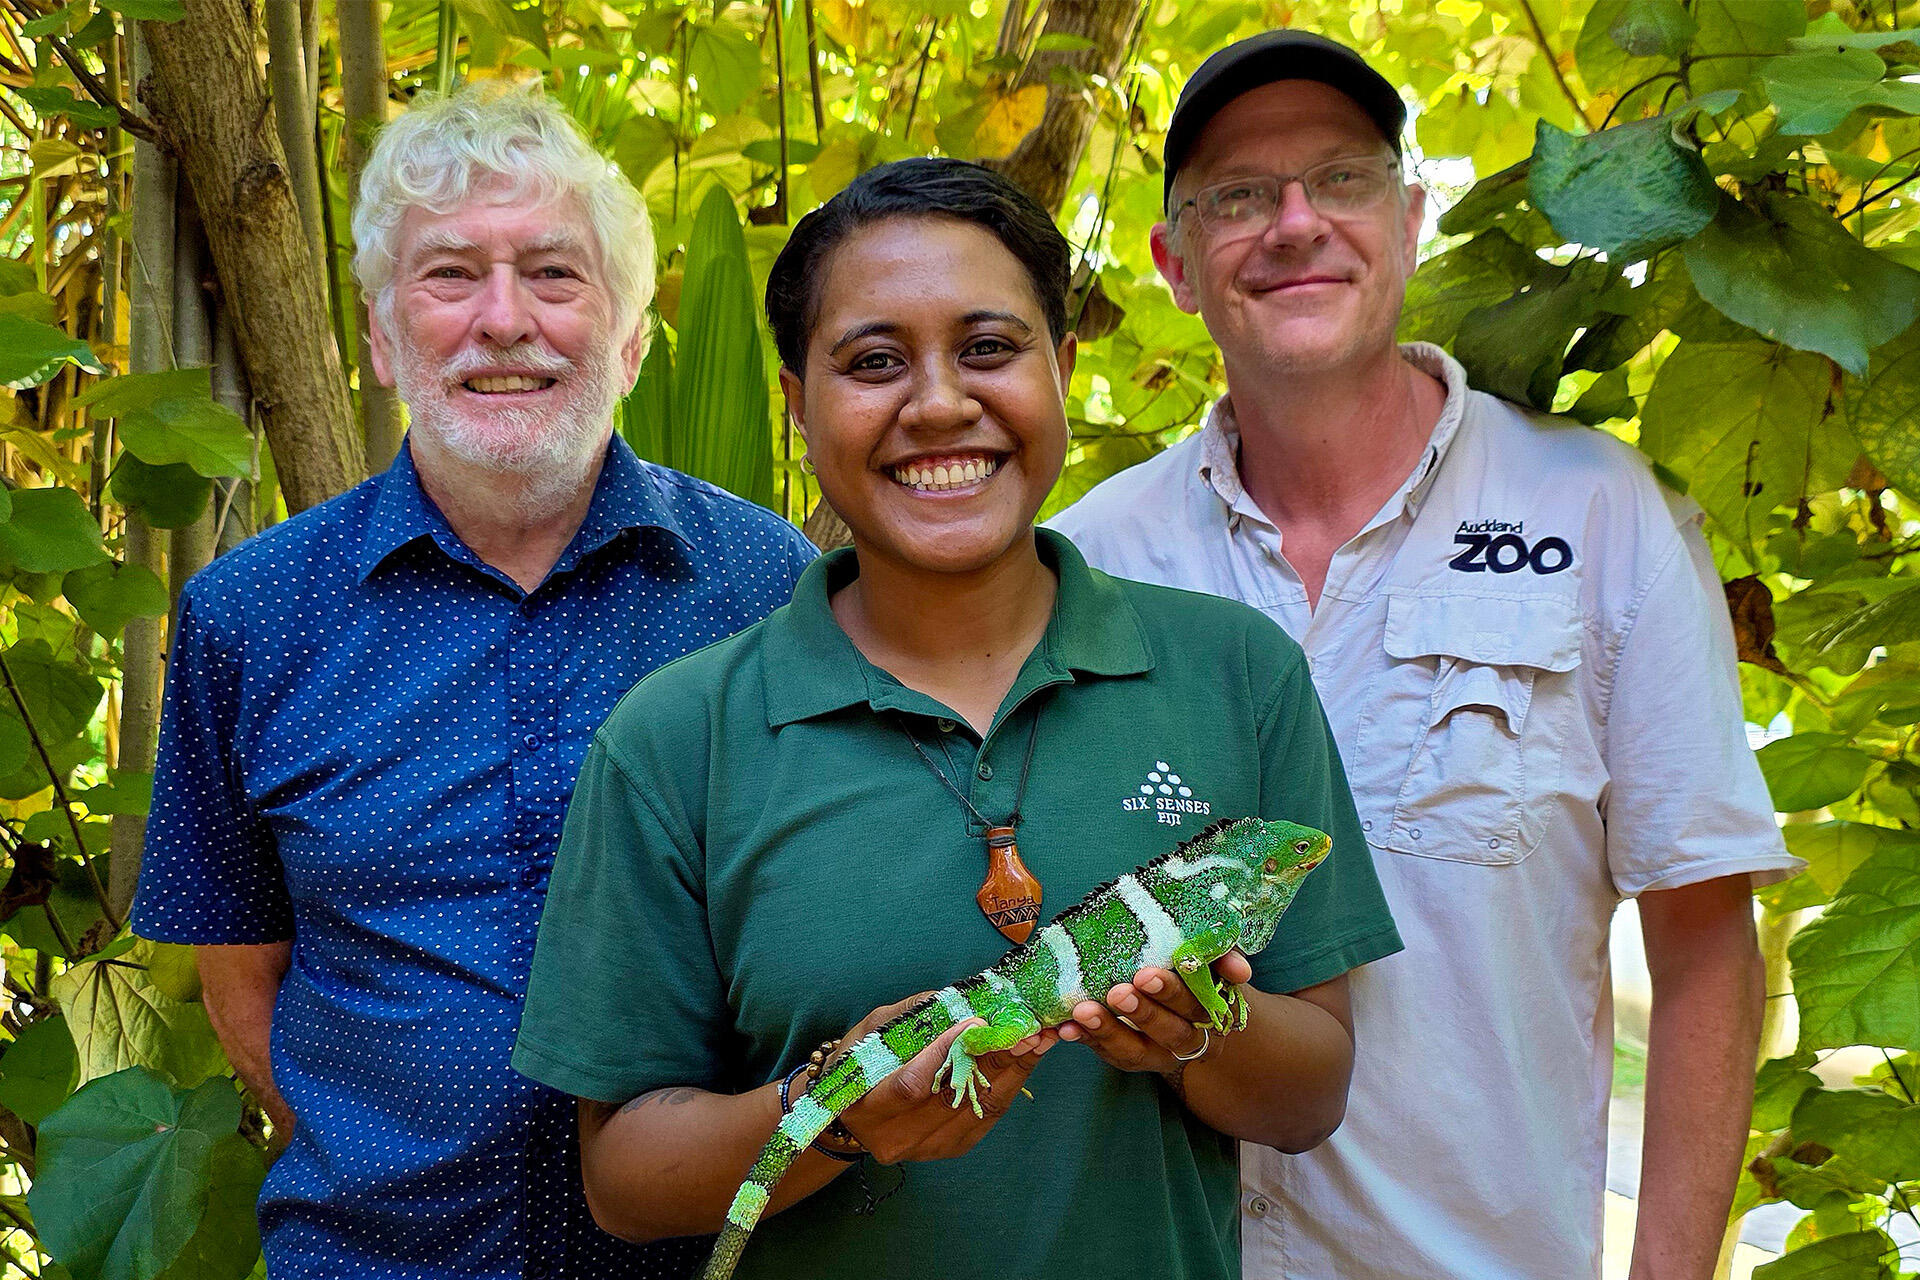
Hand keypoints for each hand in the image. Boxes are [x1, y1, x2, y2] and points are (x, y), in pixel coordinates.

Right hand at [833, 992, 1056, 1164]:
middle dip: (992, 1059)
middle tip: (1023, 1028)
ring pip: (978, 1109)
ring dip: (1012, 1071)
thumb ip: (912, 1016)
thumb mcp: (873, 1030)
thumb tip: (959, 1002)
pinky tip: (1024, 1059)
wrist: (854, 1112)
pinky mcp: (950, 1148)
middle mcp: (895, 1138)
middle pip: (953, 1098)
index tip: (975, 1022)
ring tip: (1036, 1039)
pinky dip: (1009, 1085)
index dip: (945, 1053)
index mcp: (867, 1108)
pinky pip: (986, 1116)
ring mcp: (925, 1148)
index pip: (912, 1085)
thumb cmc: (859, 1062)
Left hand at [1057, 950, 1253, 1074]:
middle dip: (1141, 1013)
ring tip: (1082, 1011)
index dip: (1172, 993)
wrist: (1188, 1004)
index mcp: (1214, 1014)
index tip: (1145, 974)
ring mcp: (1158, 1055)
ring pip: (1136, 1052)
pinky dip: (1086, 1040)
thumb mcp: (1213, 960)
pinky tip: (1066, 1027)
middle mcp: (1189, 1041)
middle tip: (1116, 992)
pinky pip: (1108, 1055)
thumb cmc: (1197, 969)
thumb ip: (1222, 957)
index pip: (1197, 1006)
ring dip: (1108, 1031)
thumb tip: (1240, 970)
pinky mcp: (1129, 1058)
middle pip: (1169, 1033)